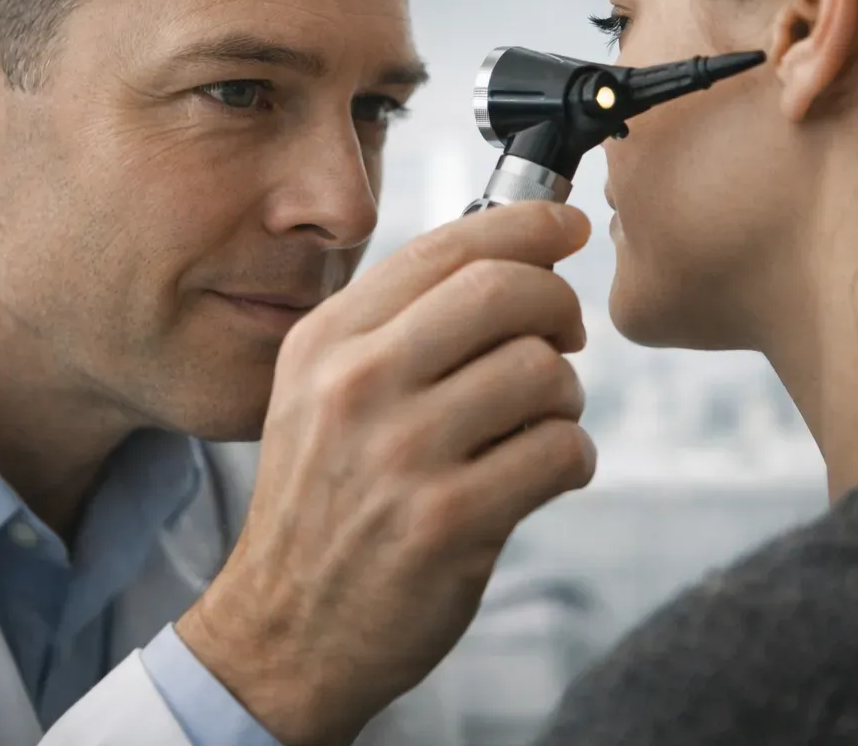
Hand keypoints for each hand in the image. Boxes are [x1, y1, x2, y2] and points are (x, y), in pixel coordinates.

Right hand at [176, 201, 595, 744]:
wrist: (284, 631)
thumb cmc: (324, 502)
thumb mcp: (320, 392)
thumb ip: (395, 323)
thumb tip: (506, 253)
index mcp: (329, 340)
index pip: (447, 246)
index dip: (528, 225)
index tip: (568, 229)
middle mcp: (358, 385)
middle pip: (506, 292)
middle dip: (559, 307)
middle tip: (563, 337)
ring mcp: (402, 454)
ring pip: (544, 372)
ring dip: (566, 396)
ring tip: (541, 423)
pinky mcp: (448, 522)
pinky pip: (560, 451)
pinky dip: (573, 458)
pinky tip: (546, 473)